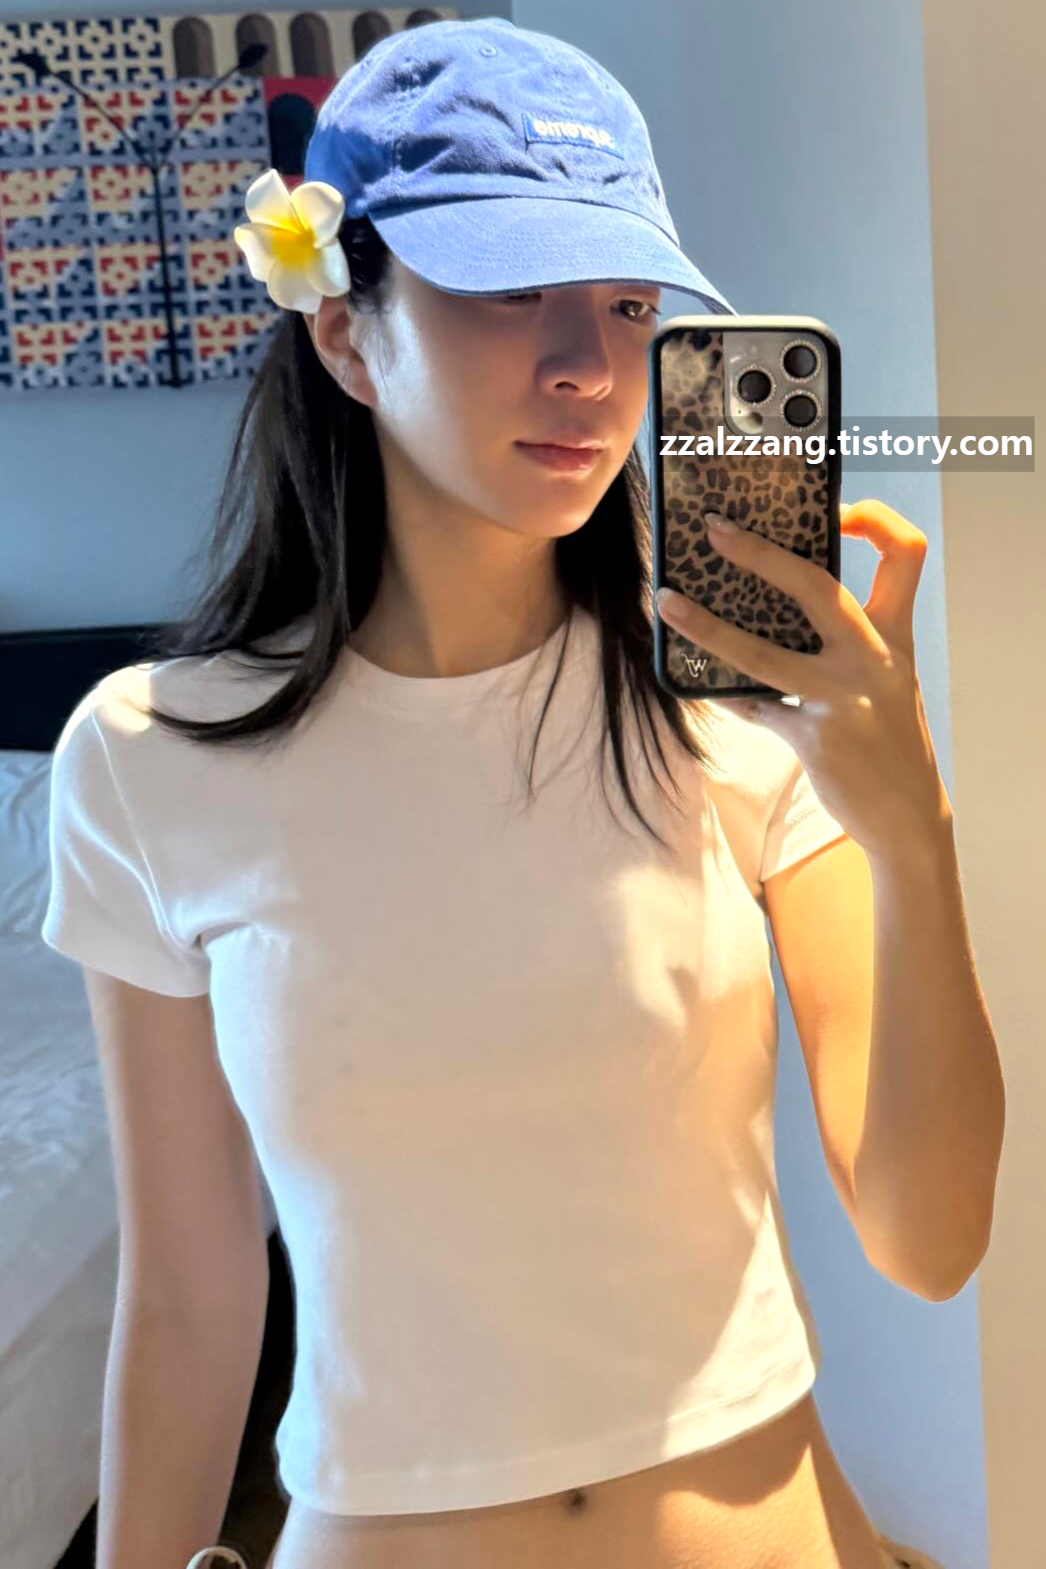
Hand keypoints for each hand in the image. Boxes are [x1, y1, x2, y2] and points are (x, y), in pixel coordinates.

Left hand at [655, 499, 952, 860]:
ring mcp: (844, 697)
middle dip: (760, 554)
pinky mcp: (816, 738)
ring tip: (667, 603)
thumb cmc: (887, 739)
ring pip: (761, 653)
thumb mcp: (885, 681)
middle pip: (815, 586)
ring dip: (706, 628)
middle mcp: (874, 658)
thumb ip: (844, 645)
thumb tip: (768, 610)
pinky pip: (755, 707)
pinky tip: (703, 688)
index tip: (839, 509)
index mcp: (896, 635)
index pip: (905, 555)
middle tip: (714, 533)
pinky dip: (726, 696)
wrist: (907, 814)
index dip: (877, 520)